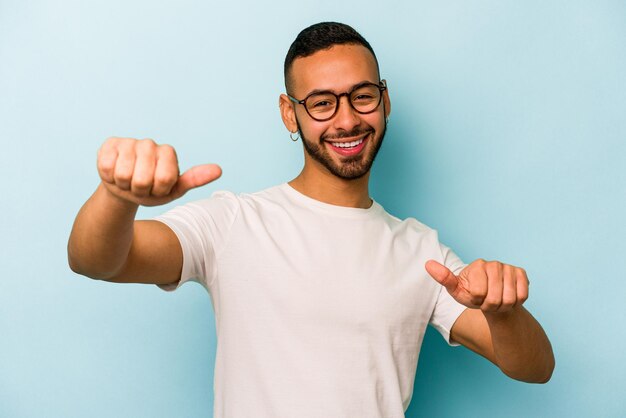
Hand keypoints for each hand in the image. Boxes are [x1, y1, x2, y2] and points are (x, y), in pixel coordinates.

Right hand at [97, 137, 220, 206]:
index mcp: (168, 153)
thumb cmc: (152, 190)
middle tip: (141, 186)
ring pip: (124, 174)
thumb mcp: (174, 189)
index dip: (158, 190)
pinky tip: (115, 173)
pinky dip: (109, 178)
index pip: (165, 179)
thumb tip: (218, 170)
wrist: (125, 189)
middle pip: (142, 179)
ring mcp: (129, 142)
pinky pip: (107, 168)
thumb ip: (194, 179)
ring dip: (124, 185)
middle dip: (140, 190)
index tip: (158, 188)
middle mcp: (150, 143)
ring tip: (128, 181)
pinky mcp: (110, 144)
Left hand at [425, 259, 528, 312]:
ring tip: (497, 300)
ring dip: (503, 306)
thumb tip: (427, 264)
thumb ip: (444, 278)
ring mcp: (509, 267)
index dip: (477, 301)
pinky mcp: (522, 273)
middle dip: (490, 306)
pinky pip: (522, 296)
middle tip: (487, 301)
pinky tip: (509, 297)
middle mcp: (494, 263)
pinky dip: (516, 303)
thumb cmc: (472, 295)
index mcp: (477, 265)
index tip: (476, 297)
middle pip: (495, 298)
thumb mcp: (456, 290)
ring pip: (510, 299)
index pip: (478, 293)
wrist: (492, 299)